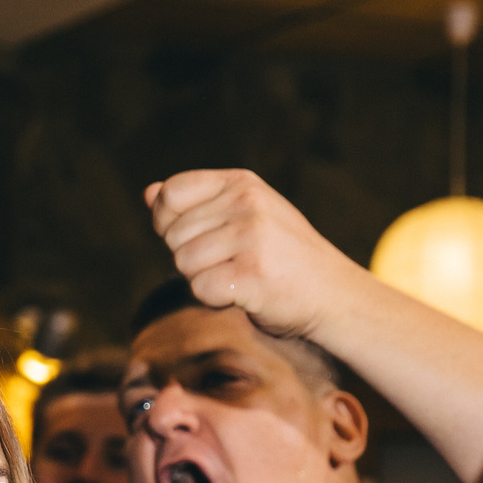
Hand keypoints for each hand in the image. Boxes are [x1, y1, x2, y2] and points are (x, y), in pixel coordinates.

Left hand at [143, 169, 371, 343]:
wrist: (333, 294)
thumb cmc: (284, 258)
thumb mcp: (244, 217)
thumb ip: (196, 205)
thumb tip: (149, 194)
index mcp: (242, 183)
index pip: (172, 193)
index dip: (168, 222)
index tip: (194, 239)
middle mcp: (247, 203)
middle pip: (173, 235)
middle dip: (191, 258)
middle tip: (230, 265)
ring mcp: (252, 236)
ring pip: (183, 263)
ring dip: (203, 280)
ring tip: (238, 278)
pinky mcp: (254, 273)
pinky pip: (200, 288)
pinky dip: (215, 300)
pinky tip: (243, 295)